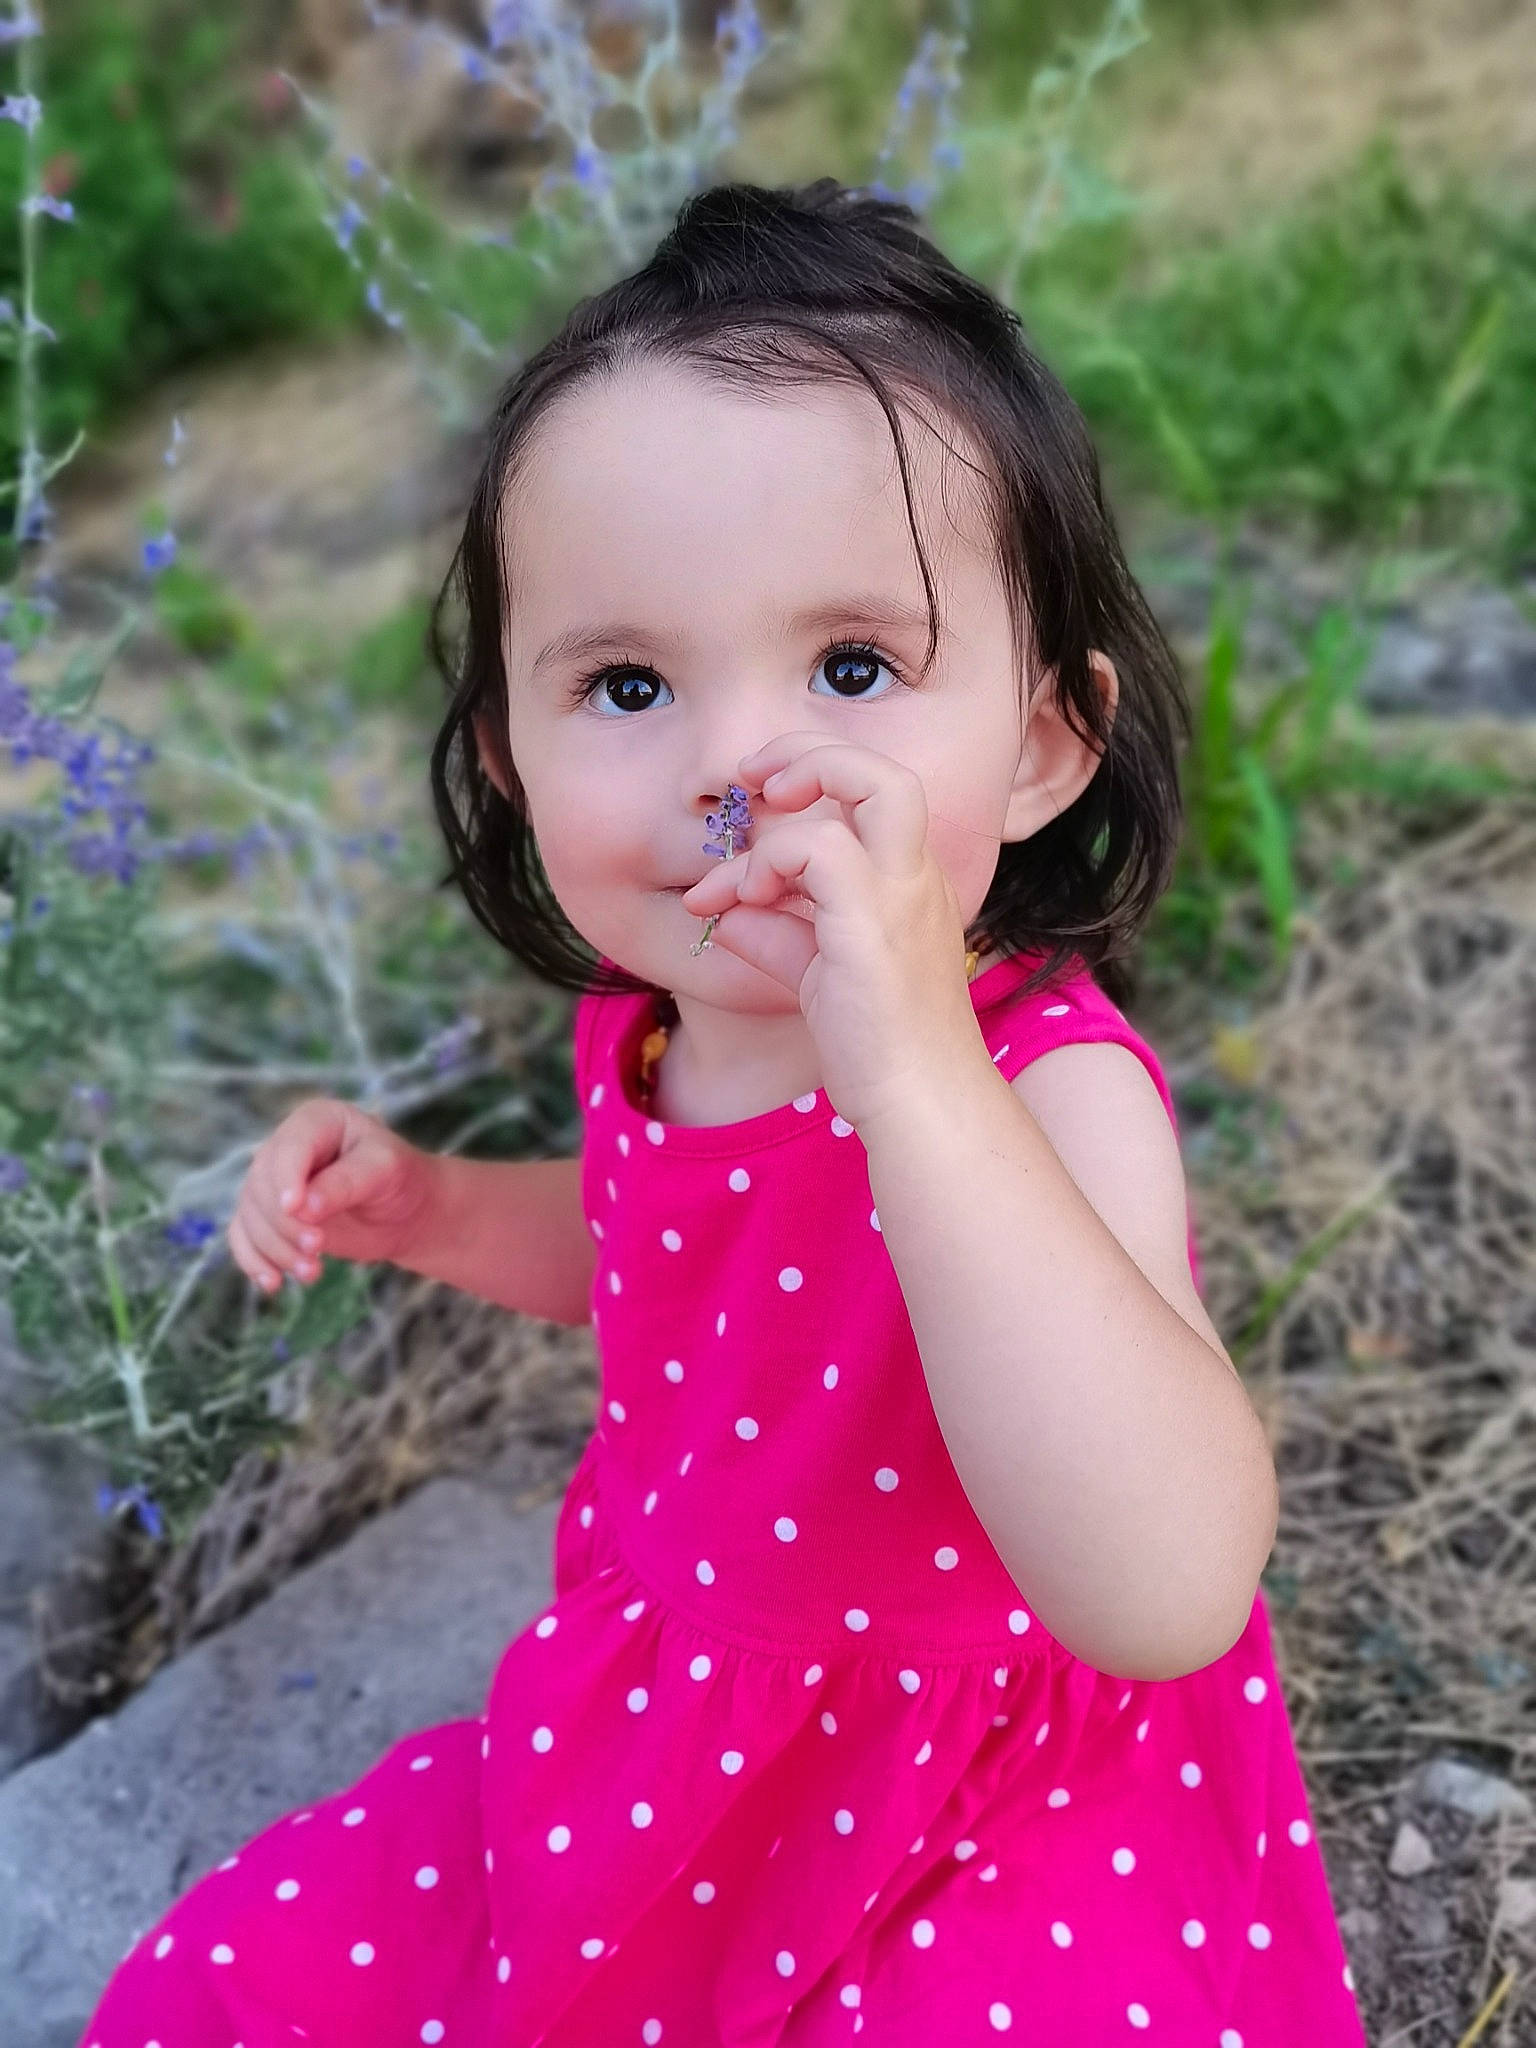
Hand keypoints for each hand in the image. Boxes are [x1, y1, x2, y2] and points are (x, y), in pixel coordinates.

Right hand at [228, 1098, 433, 1296]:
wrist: (404, 1211)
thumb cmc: (400, 1179)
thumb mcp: (385, 1171)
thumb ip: (346, 1183)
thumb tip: (305, 1208)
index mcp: (316, 1120)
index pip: (289, 1148)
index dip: (287, 1178)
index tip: (296, 1209)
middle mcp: (286, 1147)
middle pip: (262, 1184)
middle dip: (284, 1222)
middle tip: (317, 1248)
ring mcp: (273, 1183)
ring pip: (251, 1215)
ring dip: (275, 1248)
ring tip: (311, 1273)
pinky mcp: (269, 1216)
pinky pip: (244, 1236)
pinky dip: (254, 1260)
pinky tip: (272, 1283)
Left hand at [678, 734, 981, 1133]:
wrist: (918, 1103)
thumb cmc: (878, 1050)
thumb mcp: (815, 977)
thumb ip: (774, 934)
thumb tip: (725, 910)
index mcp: (908, 884)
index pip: (871, 797)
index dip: (811, 780)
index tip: (759, 804)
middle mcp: (915, 877)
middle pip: (884, 769)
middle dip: (809, 753)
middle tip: (756, 781)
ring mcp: (902, 893)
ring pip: (869, 782)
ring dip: (783, 811)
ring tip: (741, 874)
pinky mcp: (873, 921)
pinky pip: (818, 847)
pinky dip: (767, 863)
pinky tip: (743, 902)